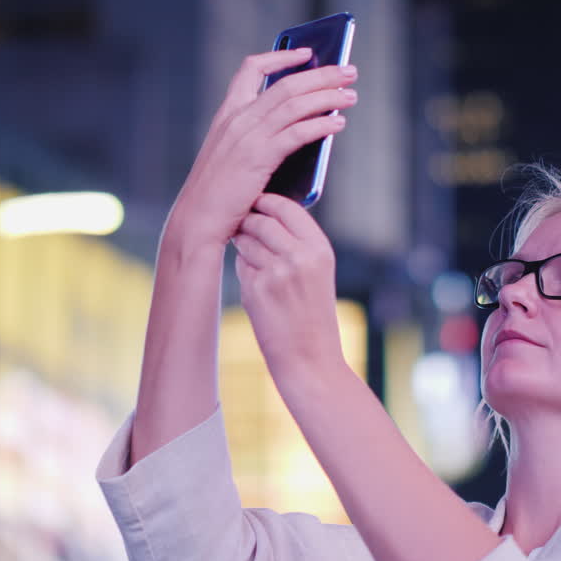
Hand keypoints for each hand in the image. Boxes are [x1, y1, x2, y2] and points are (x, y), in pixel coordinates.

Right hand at [167, 50, 357, 249]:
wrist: (197, 218)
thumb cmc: (217, 193)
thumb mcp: (231, 154)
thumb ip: (257, 136)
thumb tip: (298, 126)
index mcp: (228, 113)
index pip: (251, 69)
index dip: (281, 57)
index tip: (306, 52)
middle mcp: (237, 118)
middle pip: (286, 84)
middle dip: (321, 74)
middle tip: (349, 71)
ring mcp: (247, 136)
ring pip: (296, 104)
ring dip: (328, 96)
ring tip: (350, 96)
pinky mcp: (259, 157)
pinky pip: (297, 133)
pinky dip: (321, 125)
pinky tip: (338, 124)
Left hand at [232, 193, 345, 380]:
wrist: (310, 359)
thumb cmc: (313, 315)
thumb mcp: (319, 273)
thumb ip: (298, 243)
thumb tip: (265, 214)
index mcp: (320, 249)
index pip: (287, 206)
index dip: (267, 201)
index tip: (258, 202)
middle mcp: (299, 257)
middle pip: (261, 220)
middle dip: (249, 222)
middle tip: (245, 227)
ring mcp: (275, 273)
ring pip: (245, 241)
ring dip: (244, 244)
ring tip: (255, 260)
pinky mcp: (255, 290)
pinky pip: (240, 266)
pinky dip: (244, 270)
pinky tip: (257, 287)